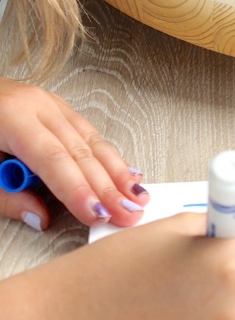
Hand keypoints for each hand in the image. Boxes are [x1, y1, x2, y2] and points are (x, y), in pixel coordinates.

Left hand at [0, 78, 148, 230]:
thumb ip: (5, 197)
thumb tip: (41, 216)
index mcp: (10, 116)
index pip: (53, 159)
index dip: (77, 189)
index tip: (96, 214)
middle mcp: (36, 104)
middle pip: (79, 151)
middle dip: (107, 187)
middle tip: (128, 214)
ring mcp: (49, 103)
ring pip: (91, 141)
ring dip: (117, 173)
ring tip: (136, 199)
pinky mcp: (55, 108)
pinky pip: (88, 133)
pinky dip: (109, 157)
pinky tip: (127, 173)